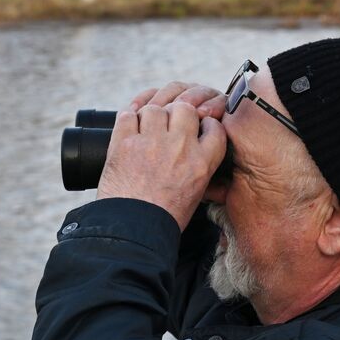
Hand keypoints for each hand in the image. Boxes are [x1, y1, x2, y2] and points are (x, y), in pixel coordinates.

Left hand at [97, 88, 227, 230]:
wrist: (133, 231)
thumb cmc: (164, 217)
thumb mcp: (196, 192)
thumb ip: (199, 167)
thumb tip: (196, 150)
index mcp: (202, 161)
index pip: (214, 126)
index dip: (205, 123)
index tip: (198, 127)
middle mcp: (180, 147)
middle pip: (184, 108)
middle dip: (177, 114)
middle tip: (168, 127)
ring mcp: (151, 142)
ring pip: (155, 108)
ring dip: (150, 115)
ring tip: (146, 130)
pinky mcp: (125, 143)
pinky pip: (128, 115)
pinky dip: (128, 118)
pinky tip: (129, 128)